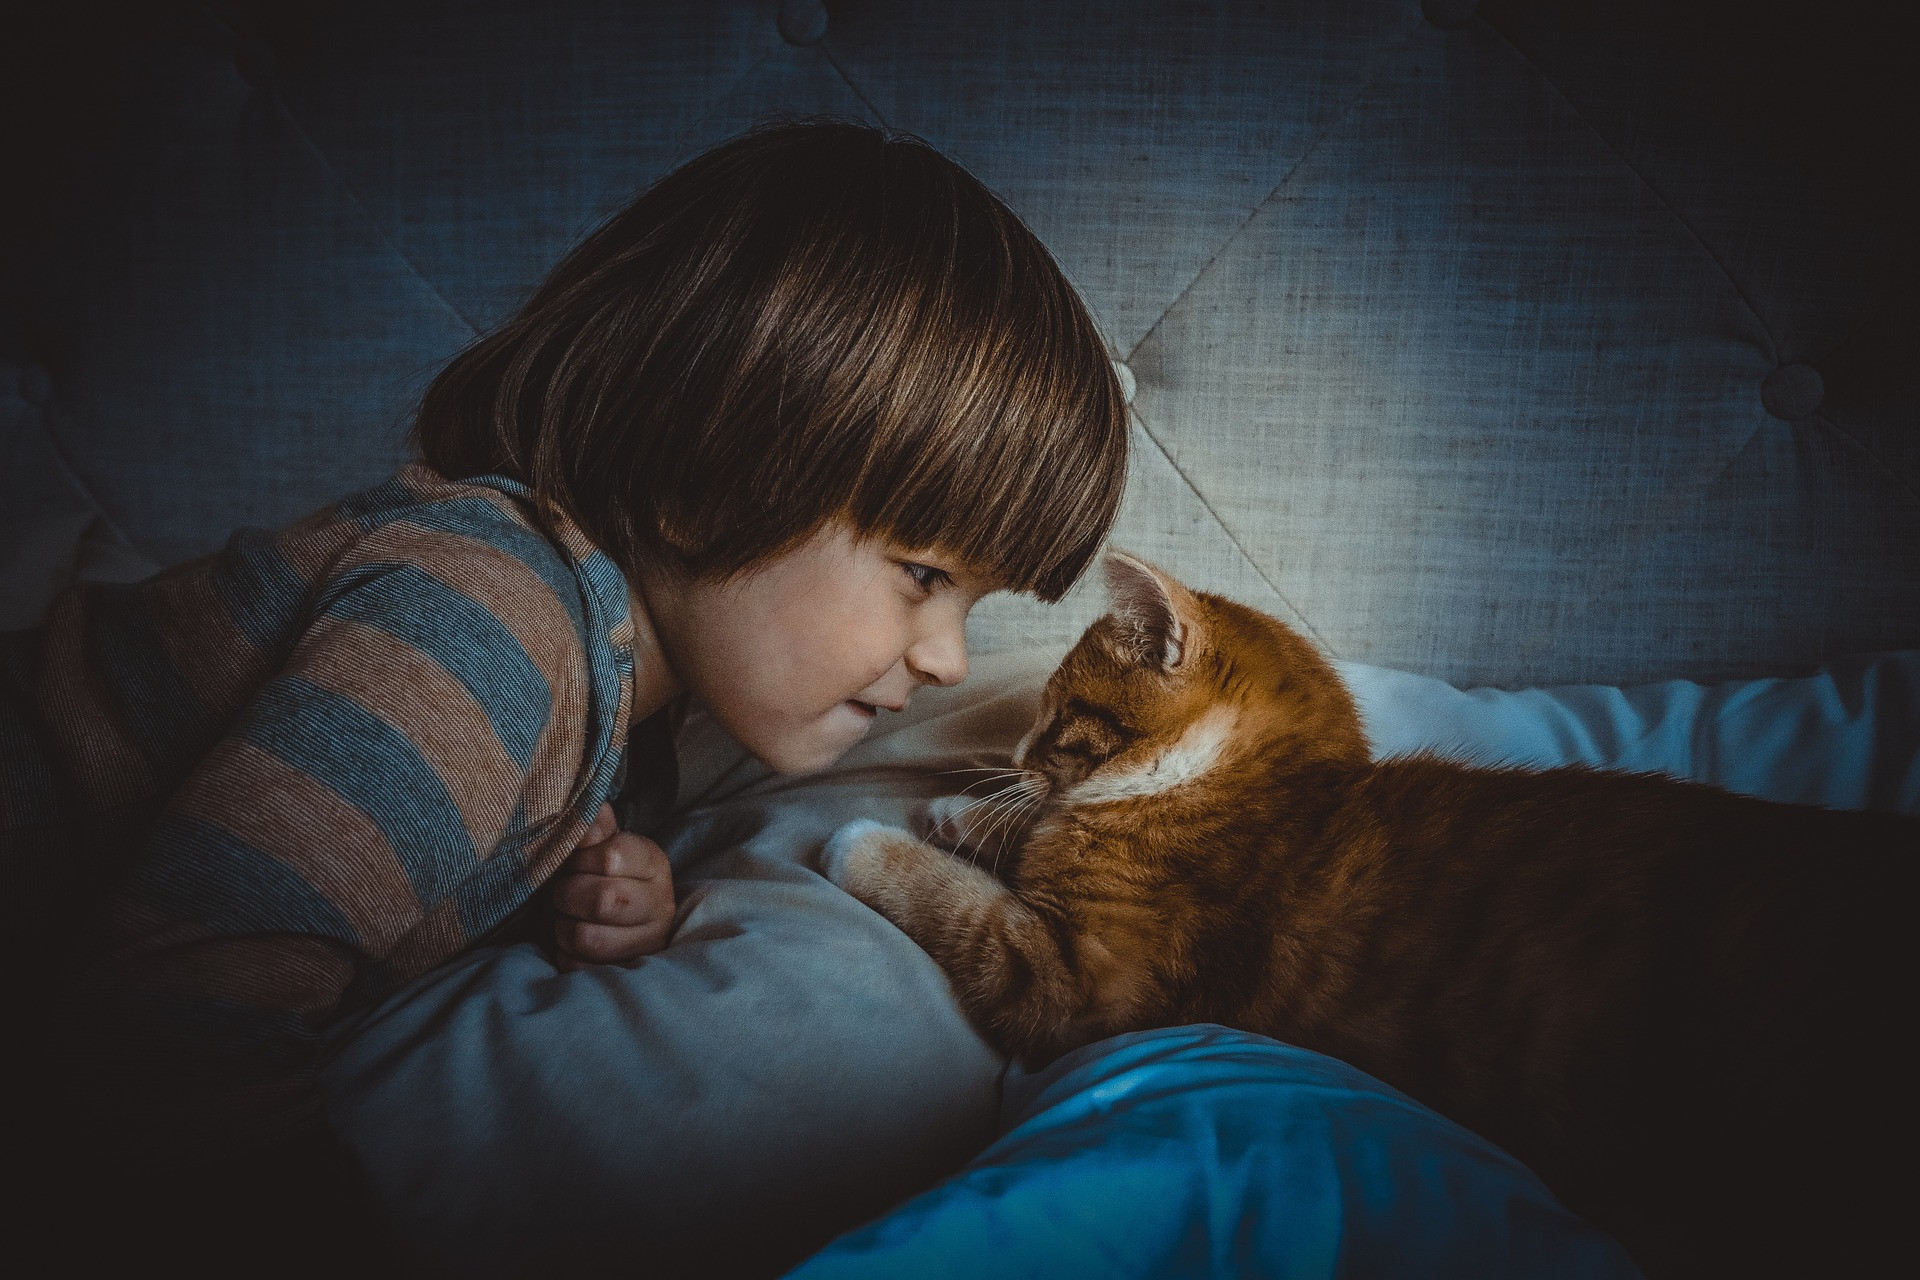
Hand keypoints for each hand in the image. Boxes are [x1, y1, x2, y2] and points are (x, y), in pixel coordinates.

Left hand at [550, 804, 674, 969]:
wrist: (616, 920)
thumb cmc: (601, 876)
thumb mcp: (603, 844)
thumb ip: (595, 827)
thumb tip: (589, 815)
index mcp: (654, 864)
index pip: (611, 857)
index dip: (580, 860)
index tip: (575, 862)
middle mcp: (660, 905)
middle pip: (603, 899)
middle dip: (568, 894)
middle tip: (564, 892)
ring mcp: (646, 943)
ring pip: (588, 937)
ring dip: (563, 927)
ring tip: (566, 917)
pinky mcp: (626, 973)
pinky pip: (579, 966)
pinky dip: (564, 954)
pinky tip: (571, 943)